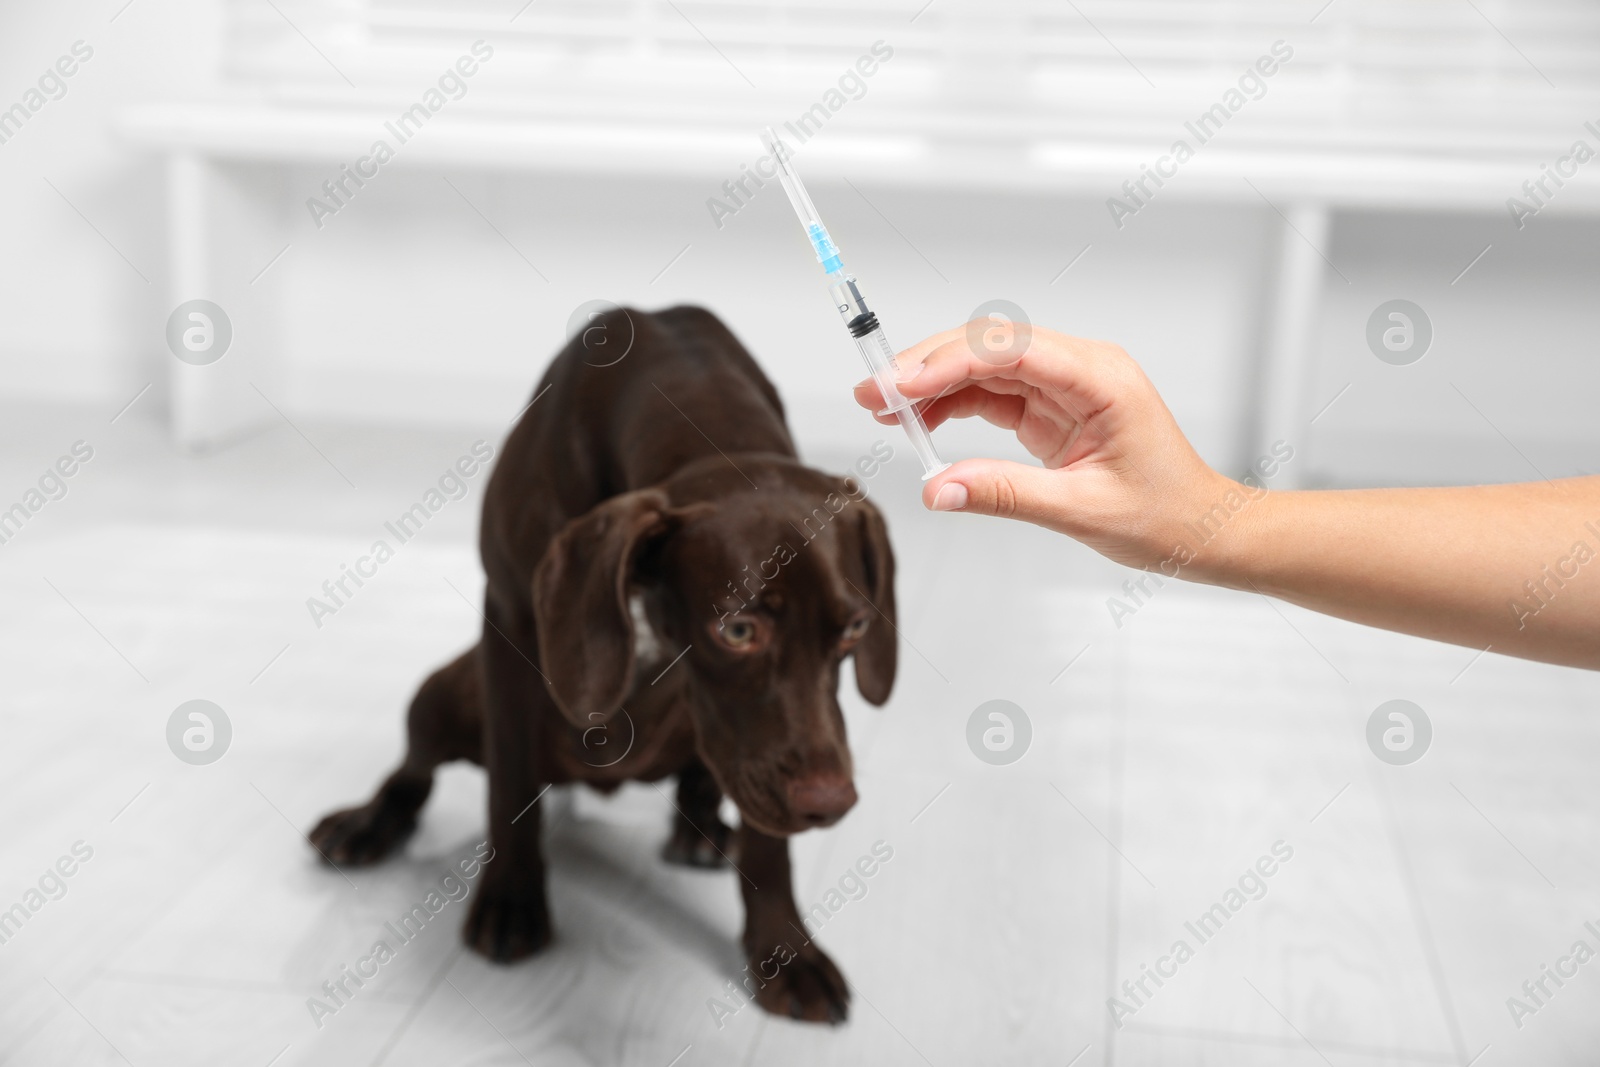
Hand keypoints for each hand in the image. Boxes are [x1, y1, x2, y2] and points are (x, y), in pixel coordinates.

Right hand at [854, 322, 1240, 575]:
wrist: (1201, 529)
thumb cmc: (1166, 515)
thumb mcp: (1081, 510)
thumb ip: (1005, 494)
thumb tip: (938, 489)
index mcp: (1100, 378)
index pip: (1010, 350)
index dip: (948, 361)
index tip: (902, 385)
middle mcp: (1081, 368)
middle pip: (989, 345)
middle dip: (927, 365)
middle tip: (873, 394)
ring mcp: (1065, 384)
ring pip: (984, 365)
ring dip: (932, 384)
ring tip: (885, 411)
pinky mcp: (1052, 406)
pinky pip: (992, 392)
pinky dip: (952, 404)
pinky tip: (920, 422)